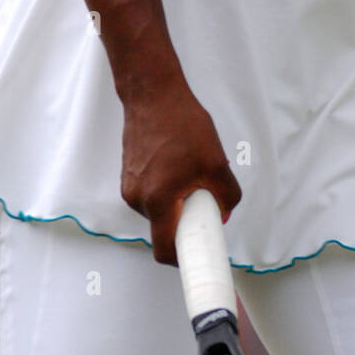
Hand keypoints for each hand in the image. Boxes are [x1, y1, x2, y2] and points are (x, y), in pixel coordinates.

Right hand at [120, 75, 241, 264]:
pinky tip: (178, 161)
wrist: (153, 94)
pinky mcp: (129, 173)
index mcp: (158, 200)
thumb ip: (225, 194)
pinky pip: (152, 192)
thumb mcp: (216, 162)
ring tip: (191, 169)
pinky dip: (168, 187)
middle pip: (165, 227)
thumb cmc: (183, 125)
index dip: (183, 260)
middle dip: (186, 219)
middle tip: (205, 197)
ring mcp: (130, 186)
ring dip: (178, 200)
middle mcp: (138, 198)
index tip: (199, 259)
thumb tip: (223, 213)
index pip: (164, 249)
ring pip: (159, 208)